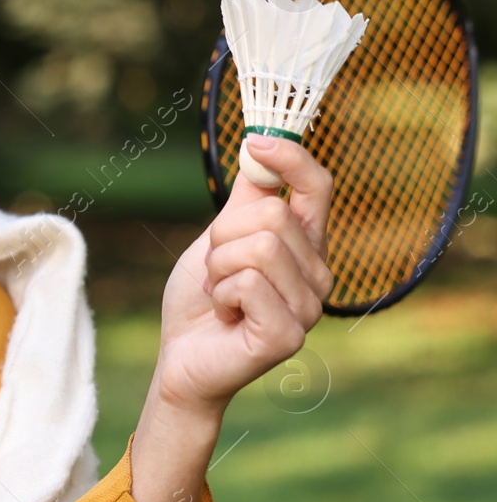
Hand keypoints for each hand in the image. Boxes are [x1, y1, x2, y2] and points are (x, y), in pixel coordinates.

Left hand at [154, 135, 335, 417]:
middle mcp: (318, 274)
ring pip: (258, 247)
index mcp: (305, 246)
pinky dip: (219, 294)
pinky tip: (224, 316)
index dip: (291, 158)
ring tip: (218, 293)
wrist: (181, 358)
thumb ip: (246, 200)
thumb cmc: (201, 299)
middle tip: (214, 270)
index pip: (318, 187)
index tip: (255, 143)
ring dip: (217, 268)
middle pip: (272, 215)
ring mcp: (309, 308)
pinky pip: (246, 283)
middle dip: (222, 237)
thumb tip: (259, 146)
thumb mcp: (220, 239)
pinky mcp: (289, 335)